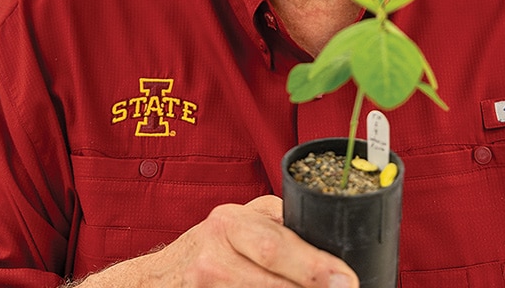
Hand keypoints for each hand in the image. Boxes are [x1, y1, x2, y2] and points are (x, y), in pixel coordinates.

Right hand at [79, 194, 357, 286]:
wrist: (158, 280)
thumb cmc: (208, 249)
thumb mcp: (237, 223)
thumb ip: (276, 223)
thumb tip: (331, 237)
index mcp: (230, 222)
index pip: (277, 243)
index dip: (315, 265)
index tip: (346, 279)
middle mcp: (215, 251)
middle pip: (271, 273)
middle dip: (310, 283)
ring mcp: (207, 282)